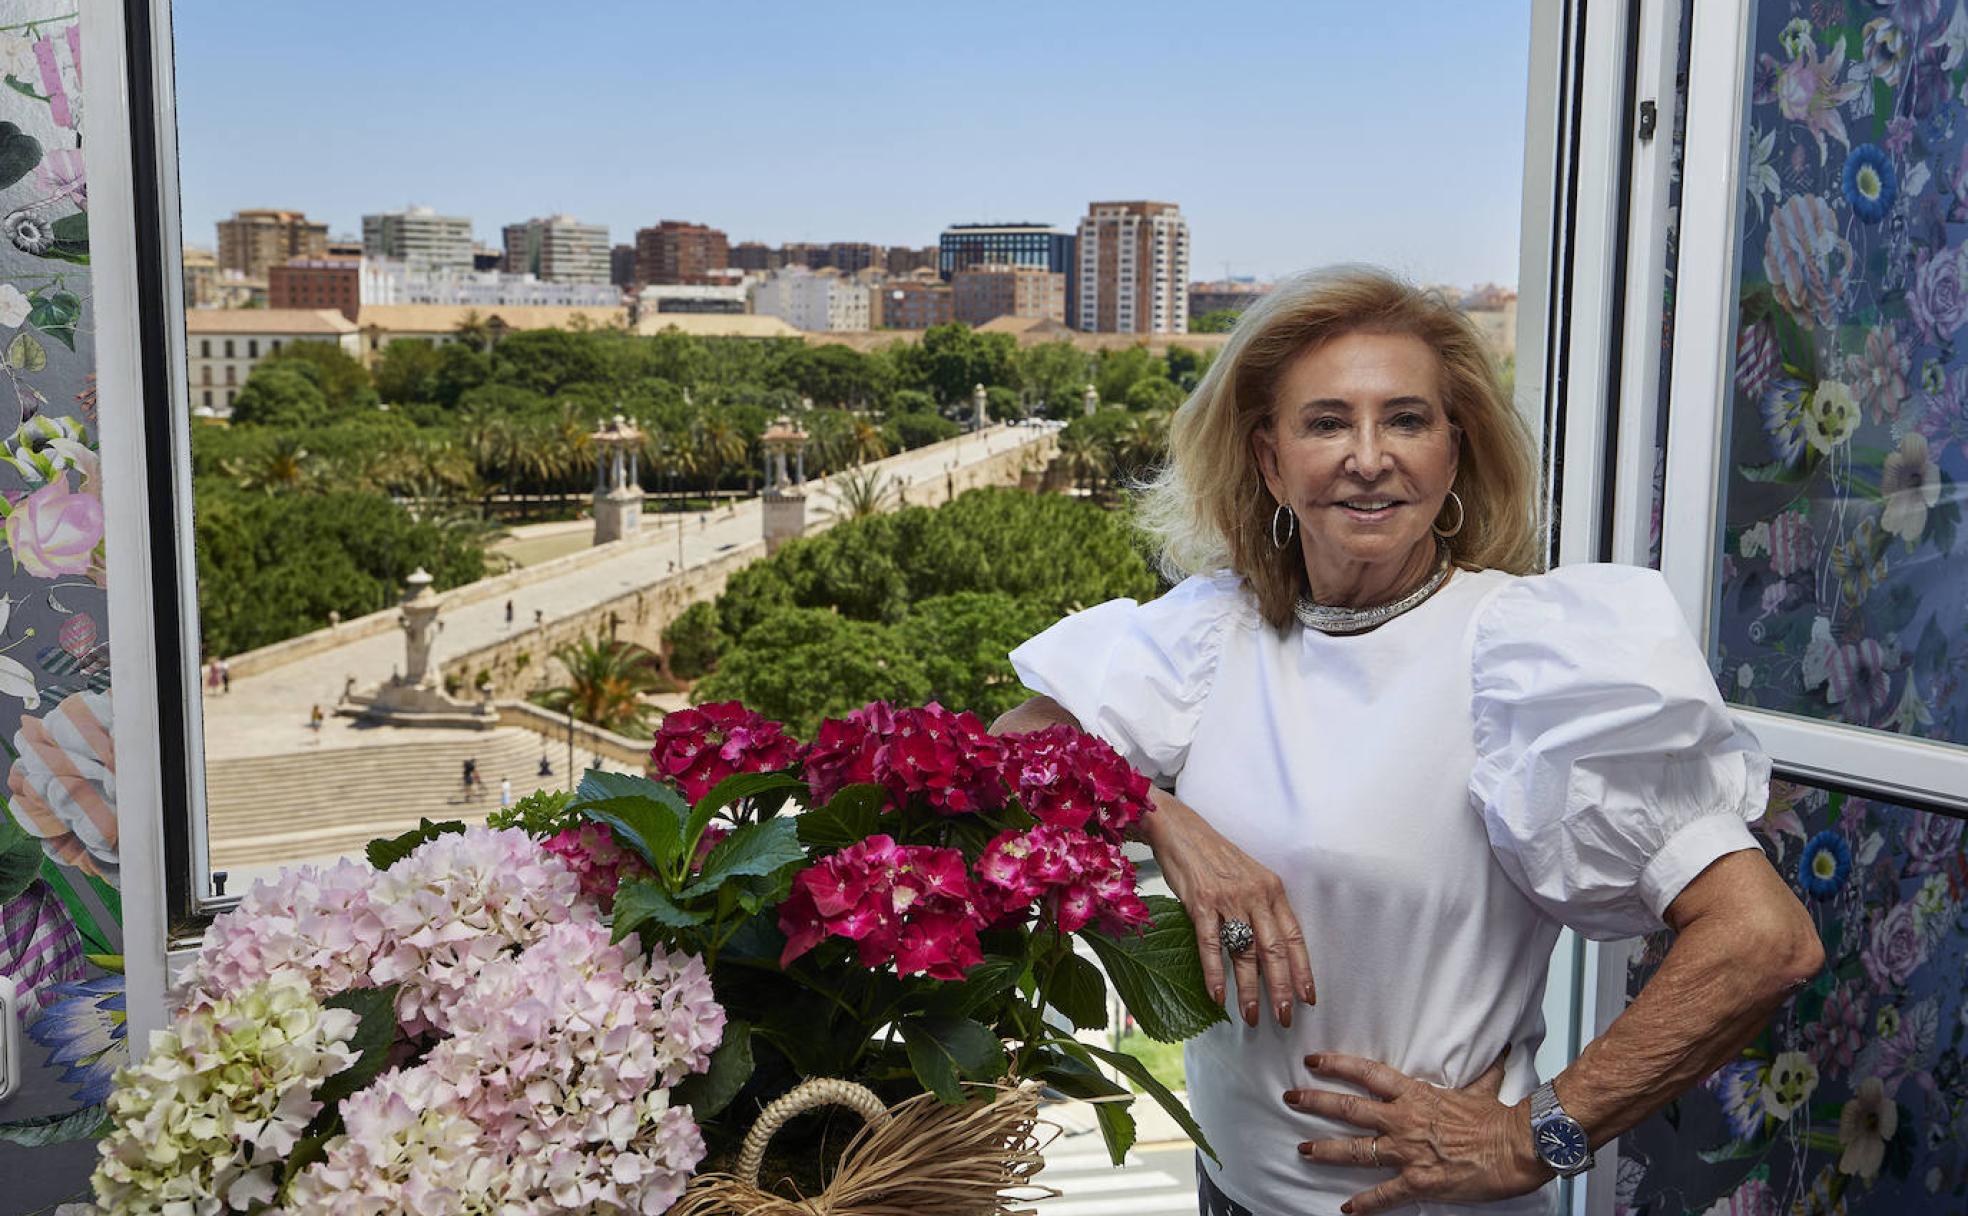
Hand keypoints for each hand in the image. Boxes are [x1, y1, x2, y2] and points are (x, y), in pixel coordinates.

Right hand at [1141, 788, 1314, 1027]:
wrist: (1180, 828)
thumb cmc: (1214, 857)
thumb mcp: (1247, 877)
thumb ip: (1259, 909)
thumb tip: (1266, 953)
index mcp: (1272, 889)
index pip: (1294, 936)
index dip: (1302, 970)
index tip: (1308, 997)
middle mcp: (1255, 894)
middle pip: (1274, 950)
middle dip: (1281, 988)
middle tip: (1284, 1017)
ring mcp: (1228, 898)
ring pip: (1244, 952)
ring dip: (1249, 988)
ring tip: (1251, 1015)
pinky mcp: (1201, 902)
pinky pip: (1211, 944)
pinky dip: (1215, 973)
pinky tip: (1218, 995)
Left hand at [1284, 1049, 1549, 1213]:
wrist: (1515, 1147)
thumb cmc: (1499, 1119)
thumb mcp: (1483, 1088)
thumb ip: (1481, 1072)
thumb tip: (1497, 1051)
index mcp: (1415, 1094)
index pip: (1367, 1073)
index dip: (1337, 1065)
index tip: (1313, 1060)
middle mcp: (1403, 1120)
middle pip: (1349, 1108)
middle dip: (1315, 1102)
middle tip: (1290, 1098)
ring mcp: (1407, 1151)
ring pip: (1355, 1150)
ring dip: (1325, 1150)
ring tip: (1302, 1151)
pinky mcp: (1418, 1182)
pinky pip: (1384, 1195)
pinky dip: (1364, 1204)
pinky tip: (1346, 1209)